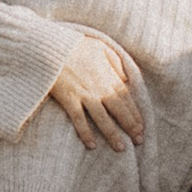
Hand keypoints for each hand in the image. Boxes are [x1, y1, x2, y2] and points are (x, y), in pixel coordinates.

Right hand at [47, 31, 145, 151]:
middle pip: (118, 110)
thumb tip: (126, 79)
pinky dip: (85, 133)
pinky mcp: (68, 99)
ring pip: (102, 118)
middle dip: (130, 126)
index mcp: (108, 74)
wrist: (50, 46)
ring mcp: (84, 94)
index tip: (141, 126)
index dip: (135, 113)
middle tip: (138, 140)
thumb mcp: (100, 46)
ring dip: (112, 134)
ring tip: (121, 148)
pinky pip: (79, 119)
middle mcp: (99, 86)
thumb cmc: (74, 44)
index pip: (126, 98)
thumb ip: (115, 61)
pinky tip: (92, 145)